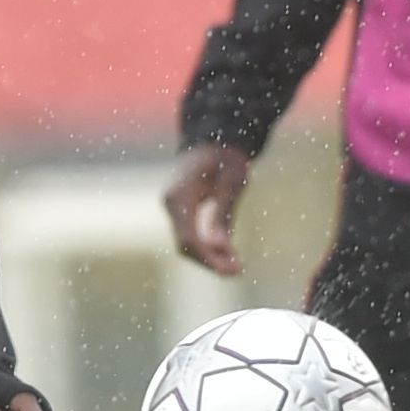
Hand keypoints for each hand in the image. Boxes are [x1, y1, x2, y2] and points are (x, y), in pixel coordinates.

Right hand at [162, 143, 252, 275]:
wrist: (215, 139)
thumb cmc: (226, 157)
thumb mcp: (232, 182)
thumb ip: (223, 213)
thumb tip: (220, 247)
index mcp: (179, 196)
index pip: (189, 239)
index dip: (209, 259)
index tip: (232, 271)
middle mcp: (171, 204)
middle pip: (185, 246)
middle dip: (210, 262)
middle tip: (238, 271)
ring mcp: (173, 209)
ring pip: (187, 243)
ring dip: (210, 257)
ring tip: (236, 265)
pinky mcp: (181, 212)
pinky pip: (190, 236)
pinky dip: (207, 248)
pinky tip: (228, 254)